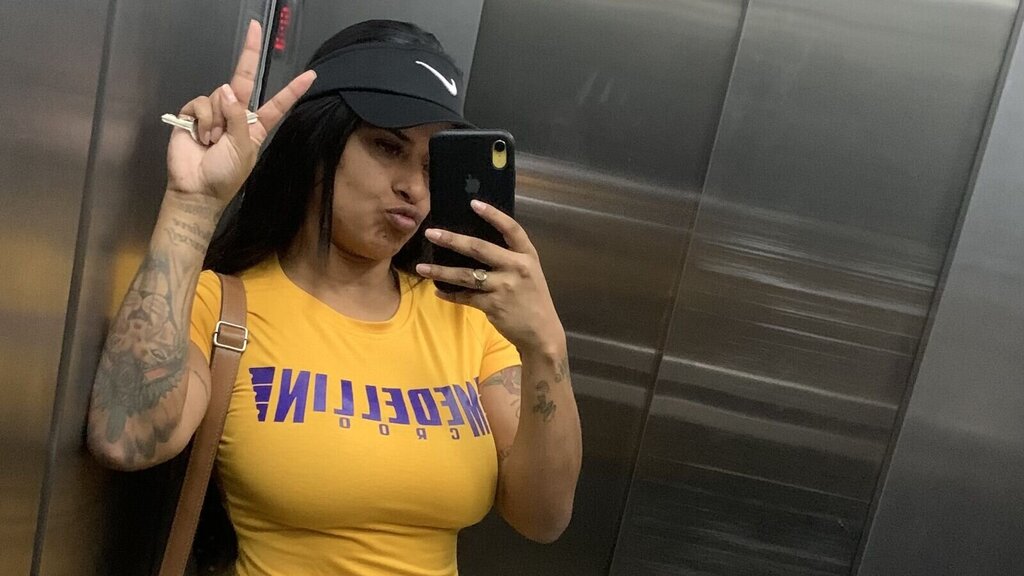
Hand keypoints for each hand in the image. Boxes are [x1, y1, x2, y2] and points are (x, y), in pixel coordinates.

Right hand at [165, 20, 315, 204]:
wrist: (197, 189)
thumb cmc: (225, 175)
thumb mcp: (244, 148)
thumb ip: (239, 118)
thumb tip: (226, 90)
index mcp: (256, 126)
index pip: (277, 103)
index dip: (292, 89)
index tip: (311, 75)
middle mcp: (236, 114)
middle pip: (242, 79)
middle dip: (249, 52)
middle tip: (254, 27)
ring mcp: (214, 113)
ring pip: (220, 94)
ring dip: (216, 120)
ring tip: (212, 142)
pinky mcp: (192, 114)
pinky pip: (201, 103)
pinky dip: (202, 119)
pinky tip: (200, 137)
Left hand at [416, 200, 565, 353]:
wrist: (541, 332)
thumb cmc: (533, 299)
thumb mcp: (529, 272)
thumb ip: (510, 258)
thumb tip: (477, 245)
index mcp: (527, 256)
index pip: (511, 229)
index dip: (493, 215)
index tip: (473, 203)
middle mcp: (516, 268)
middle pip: (479, 248)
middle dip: (452, 240)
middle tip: (431, 233)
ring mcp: (504, 287)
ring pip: (466, 275)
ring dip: (441, 272)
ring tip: (421, 268)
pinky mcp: (493, 306)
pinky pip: (466, 297)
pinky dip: (450, 295)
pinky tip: (438, 291)